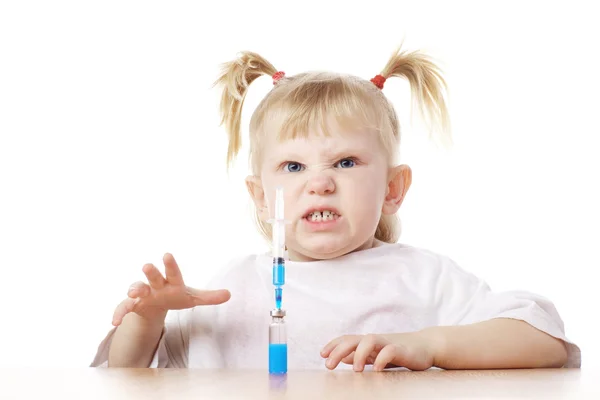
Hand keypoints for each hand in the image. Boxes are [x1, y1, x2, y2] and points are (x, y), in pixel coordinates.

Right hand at [111, 253, 230, 325]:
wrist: (156, 305)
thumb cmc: (174, 297)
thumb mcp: (192, 299)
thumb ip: (209, 297)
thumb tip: (230, 294)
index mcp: (171, 281)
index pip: (173, 272)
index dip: (170, 264)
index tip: (167, 254)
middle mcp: (155, 285)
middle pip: (152, 276)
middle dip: (150, 272)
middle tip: (147, 265)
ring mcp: (142, 294)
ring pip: (136, 288)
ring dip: (134, 289)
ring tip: (134, 293)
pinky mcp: (132, 305)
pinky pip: (123, 308)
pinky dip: (119, 314)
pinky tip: (115, 322)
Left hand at [320, 333, 436, 371]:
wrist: (427, 346)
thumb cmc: (400, 351)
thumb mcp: (378, 354)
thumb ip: (362, 356)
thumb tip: (344, 358)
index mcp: (369, 342)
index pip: (347, 339)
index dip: (333, 345)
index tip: (321, 355)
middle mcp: (376, 340)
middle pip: (353, 339)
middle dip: (338, 350)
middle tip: (329, 365)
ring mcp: (389, 343)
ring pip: (369, 340)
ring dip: (360, 354)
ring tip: (356, 370)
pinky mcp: (402, 349)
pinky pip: (390, 350)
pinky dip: (382, 359)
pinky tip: (377, 370)